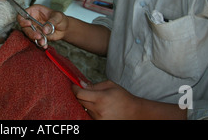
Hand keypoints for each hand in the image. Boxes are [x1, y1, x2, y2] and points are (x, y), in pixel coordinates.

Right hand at [17, 4, 67, 48]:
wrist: (64, 28)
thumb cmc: (60, 18)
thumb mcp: (58, 17)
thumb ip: (51, 22)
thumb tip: (44, 30)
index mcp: (34, 11)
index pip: (22, 14)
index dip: (22, 20)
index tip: (29, 24)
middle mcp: (32, 20)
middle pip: (24, 27)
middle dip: (30, 32)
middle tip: (38, 36)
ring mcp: (34, 28)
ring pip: (29, 35)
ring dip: (35, 39)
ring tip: (43, 42)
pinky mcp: (37, 36)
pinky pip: (35, 41)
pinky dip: (40, 43)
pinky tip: (45, 45)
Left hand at [72, 80, 186, 119]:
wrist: (133, 112)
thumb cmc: (122, 96)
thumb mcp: (109, 85)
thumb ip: (94, 85)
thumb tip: (81, 84)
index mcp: (100, 98)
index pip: (80, 94)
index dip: (74, 88)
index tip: (73, 85)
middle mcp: (98, 110)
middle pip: (80, 101)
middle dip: (80, 94)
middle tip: (85, 90)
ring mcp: (98, 118)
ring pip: (84, 108)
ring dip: (87, 102)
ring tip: (98, 100)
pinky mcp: (99, 122)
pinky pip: (89, 114)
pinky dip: (91, 109)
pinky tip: (99, 107)